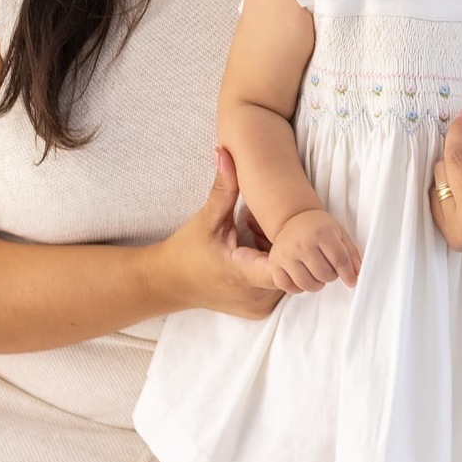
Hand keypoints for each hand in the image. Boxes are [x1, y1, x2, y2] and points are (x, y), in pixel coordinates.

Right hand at [150, 147, 280, 319]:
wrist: (168, 283)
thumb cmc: (187, 250)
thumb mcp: (206, 218)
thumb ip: (223, 186)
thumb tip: (224, 151)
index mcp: (244, 274)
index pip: (286, 264)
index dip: (290, 242)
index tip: (280, 222)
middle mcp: (257, 297)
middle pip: (293, 269)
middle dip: (285, 243)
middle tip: (260, 222)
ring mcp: (259, 307)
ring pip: (288, 277)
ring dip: (280, 254)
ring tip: (254, 233)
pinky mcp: (259, 310)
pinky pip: (278, 286)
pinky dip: (273, 266)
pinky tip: (253, 249)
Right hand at [269, 209, 360, 294]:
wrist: (293, 219)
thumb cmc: (319, 228)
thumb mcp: (340, 233)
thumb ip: (351, 254)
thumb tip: (357, 275)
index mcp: (321, 233)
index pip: (339, 260)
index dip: (348, 274)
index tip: (351, 281)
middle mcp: (302, 243)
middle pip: (324, 275)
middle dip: (331, 276)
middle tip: (328, 268)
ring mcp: (286, 254)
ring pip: (307, 284)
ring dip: (317, 284)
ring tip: (317, 273)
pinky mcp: (275, 263)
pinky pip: (288, 287)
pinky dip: (298, 287)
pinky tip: (303, 276)